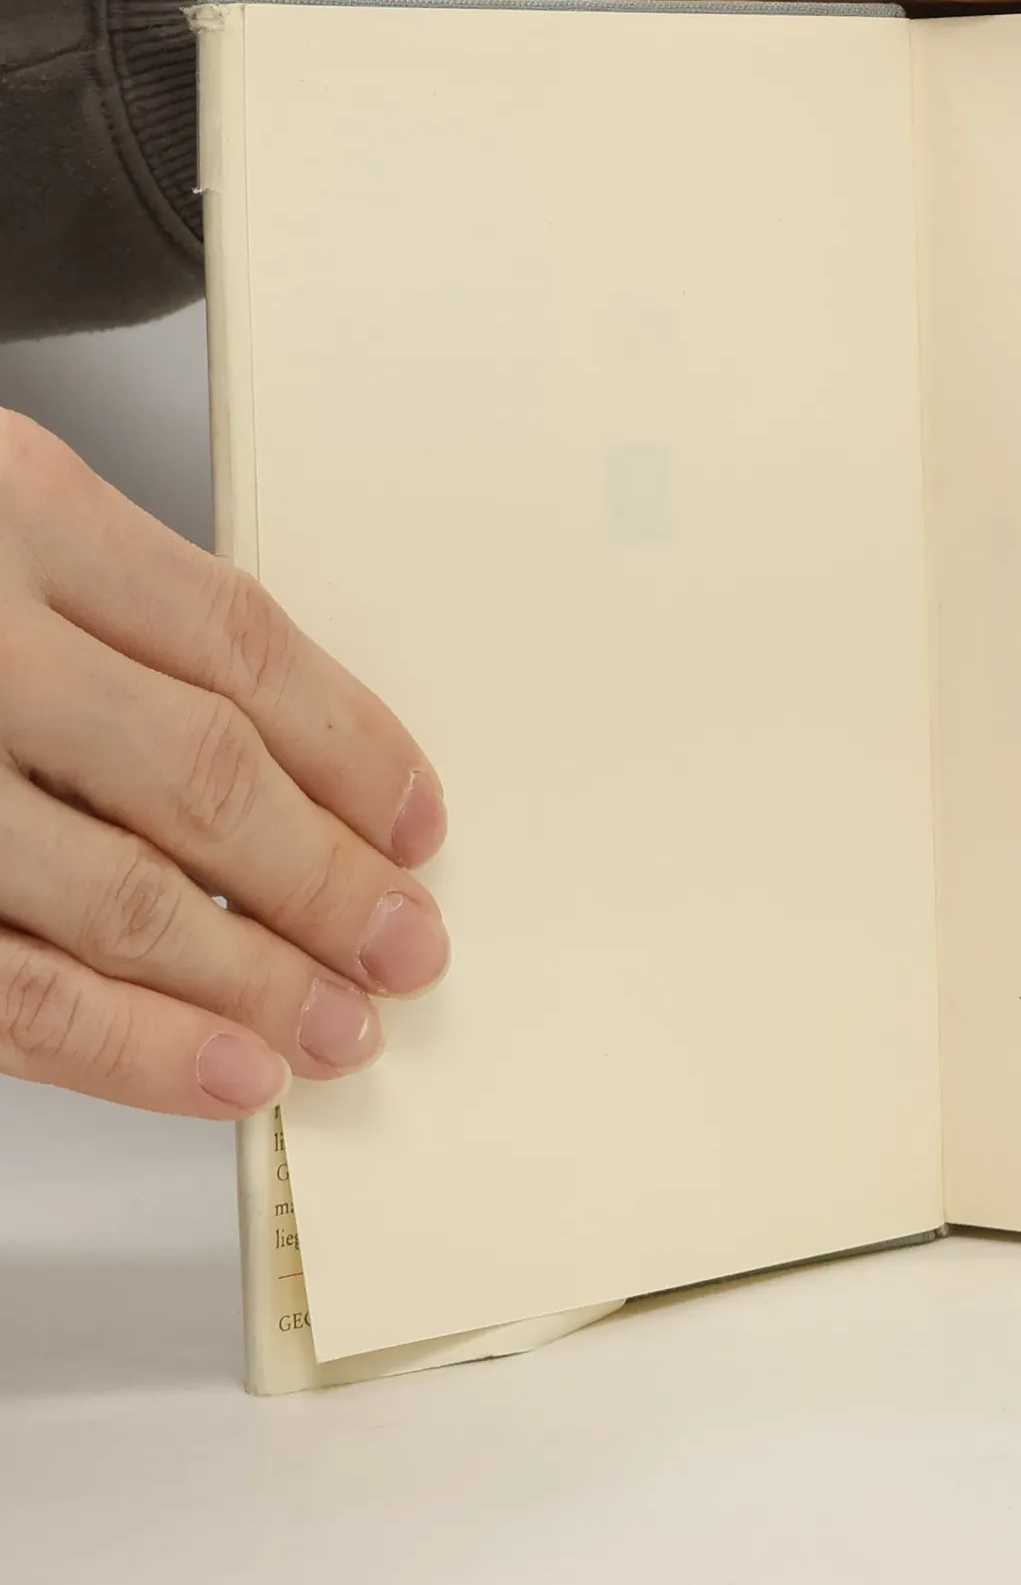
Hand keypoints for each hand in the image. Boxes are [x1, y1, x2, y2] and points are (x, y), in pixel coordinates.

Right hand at [0, 416, 448, 1118]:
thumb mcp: (1, 530)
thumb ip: (123, 623)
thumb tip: (303, 776)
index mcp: (23, 514)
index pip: (242, 645)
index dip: (353, 748)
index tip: (415, 825)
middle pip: (203, 776)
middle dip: (327, 881)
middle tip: (404, 945)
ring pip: (122, 897)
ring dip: (252, 981)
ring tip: (338, 1029)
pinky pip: (12, 990)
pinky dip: (130, 1046)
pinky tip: (222, 1070)